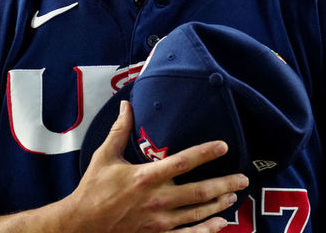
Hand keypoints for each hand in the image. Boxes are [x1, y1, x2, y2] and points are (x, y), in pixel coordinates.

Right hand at [69, 100, 248, 231]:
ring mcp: (159, 221)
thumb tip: (127, 105)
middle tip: (242, 179)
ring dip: (219, 204)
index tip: (223, 146)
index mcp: (145, 177)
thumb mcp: (105, 156)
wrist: (83, 223)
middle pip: (199, 192)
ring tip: (234, 196)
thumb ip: (119, 130)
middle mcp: (157, 200)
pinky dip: (206, 230)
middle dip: (224, 184)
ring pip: (197, 213)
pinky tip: (220, 224)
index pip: (182, 162)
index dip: (205, 153)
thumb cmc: (94, 188)